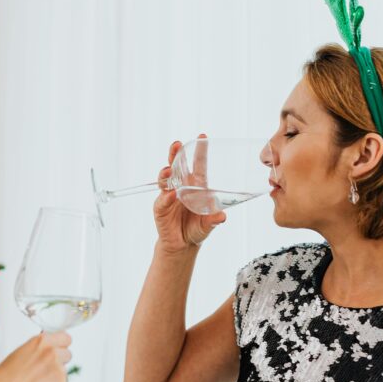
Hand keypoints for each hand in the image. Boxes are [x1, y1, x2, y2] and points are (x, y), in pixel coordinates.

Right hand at [0, 332, 71, 381]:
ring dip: (55, 376)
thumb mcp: (19, 353)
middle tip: (45, 370)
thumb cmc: (3, 379)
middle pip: (67, 354)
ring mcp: (58, 369)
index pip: (65, 338)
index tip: (59, 349)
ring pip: (64, 371)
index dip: (60, 345)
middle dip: (59, 361)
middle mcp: (51, 353)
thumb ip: (37, 349)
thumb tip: (46, 350)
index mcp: (40, 342)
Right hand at [154, 135, 225, 254]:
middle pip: (177, 166)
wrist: (183, 244)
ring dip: (166, 173)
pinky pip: (162, 200)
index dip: (200, 151)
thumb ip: (213, 220)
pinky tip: (170, 194)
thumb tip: (222, 216)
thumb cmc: (197, 228)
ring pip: (166, 179)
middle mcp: (181, 186)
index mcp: (195, 186)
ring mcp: (169, 195)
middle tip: (177, 145)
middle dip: (176, 154)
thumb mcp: (208, 224)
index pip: (197, 164)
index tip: (202, 137)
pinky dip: (166, 196)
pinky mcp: (160, 207)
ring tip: (168, 170)